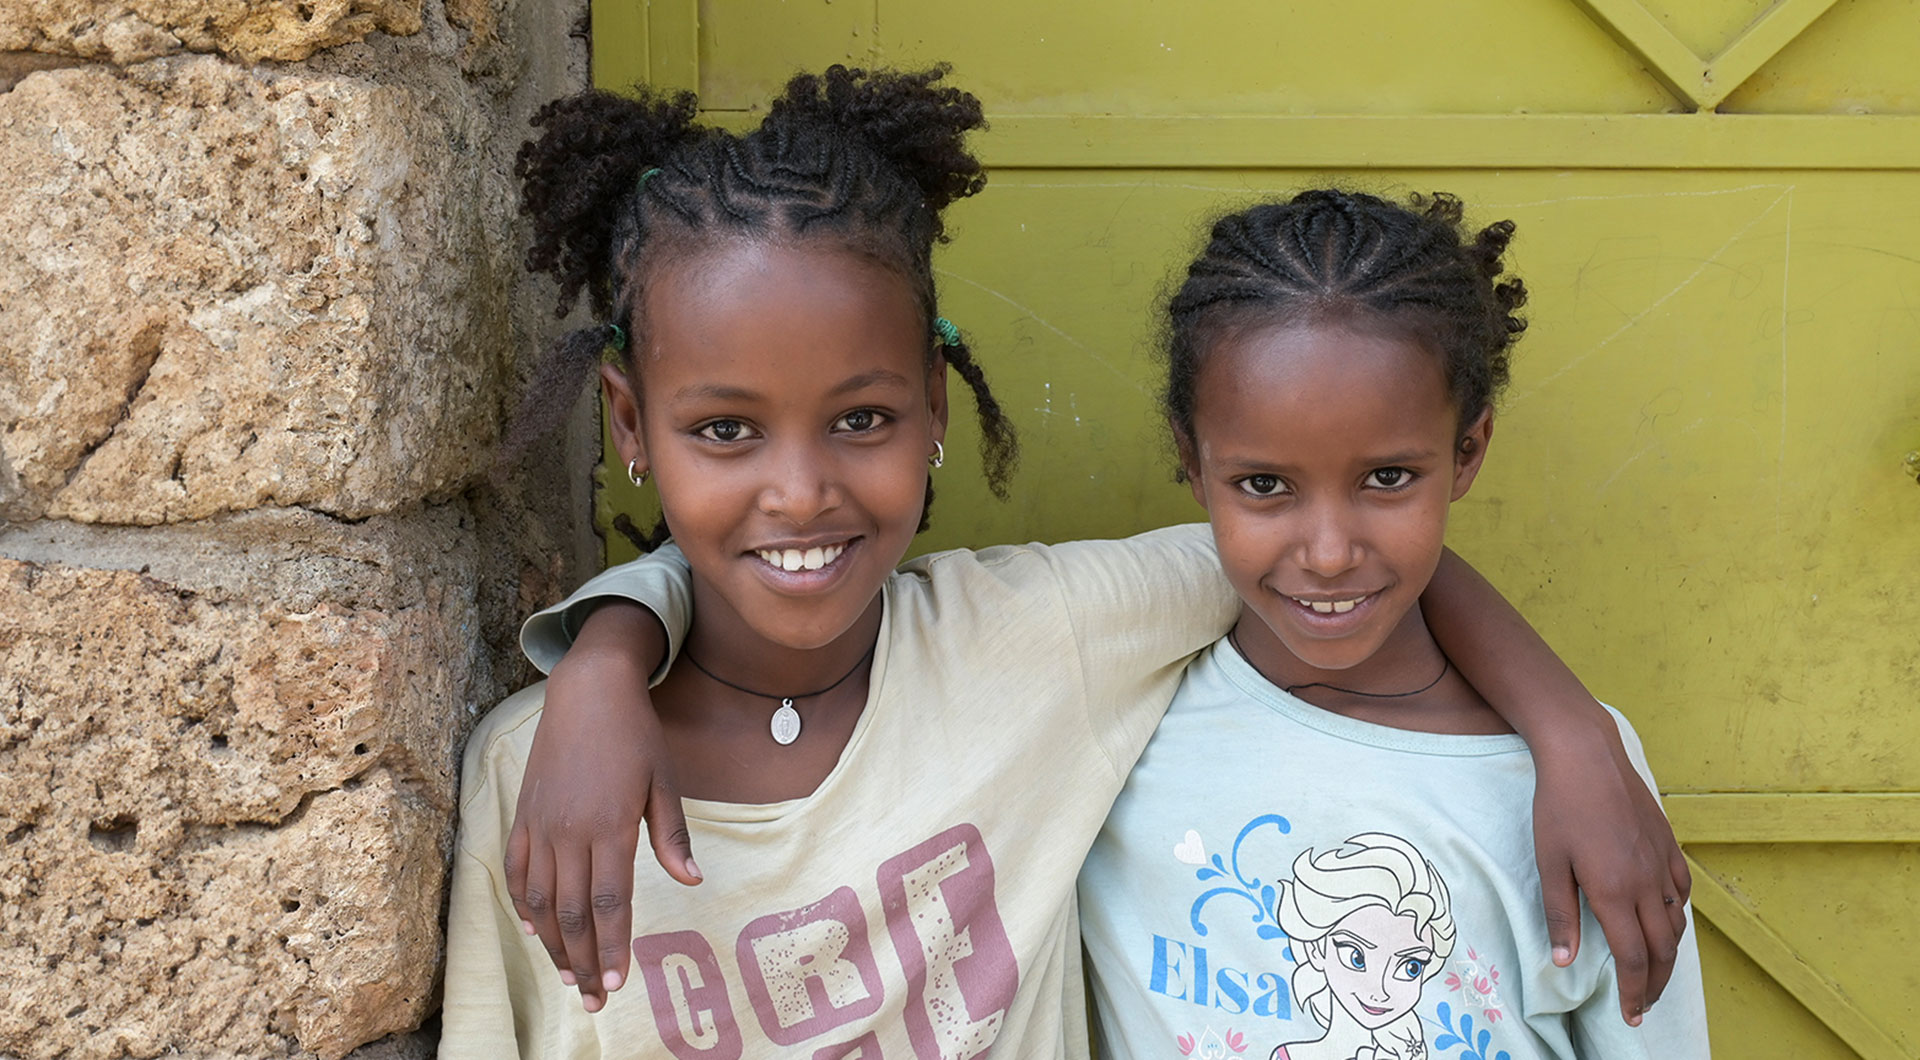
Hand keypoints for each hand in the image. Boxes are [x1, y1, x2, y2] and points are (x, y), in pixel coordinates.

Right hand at [502, 602, 698, 1011]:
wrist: (588, 689)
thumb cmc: (635, 733)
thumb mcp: (665, 779)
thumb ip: (673, 833)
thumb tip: (692, 880)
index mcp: (610, 825)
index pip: (609, 902)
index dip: (611, 947)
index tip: (616, 984)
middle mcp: (570, 830)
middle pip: (571, 913)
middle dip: (583, 961)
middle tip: (593, 999)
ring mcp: (541, 824)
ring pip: (540, 900)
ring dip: (552, 944)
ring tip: (567, 975)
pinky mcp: (524, 814)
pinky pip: (517, 870)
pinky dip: (523, 905)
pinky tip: (534, 930)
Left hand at [1532, 719, 1689, 1025]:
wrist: (1586, 754)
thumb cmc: (1559, 806)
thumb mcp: (1549, 862)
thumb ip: (1560, 914)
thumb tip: (1565, 961)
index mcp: (1615, 892)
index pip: (1634, 959)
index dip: (1635, 992)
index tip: (1632, 1016)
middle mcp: (1646, 882)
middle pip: (1662, 949)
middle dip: (1655, 984)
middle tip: (1644, 1005)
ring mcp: (1662, 862)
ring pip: (1676, 923)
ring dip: (1667, 954)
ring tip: (1653, 972)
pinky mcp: (1668, 844)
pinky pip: (1681, 892)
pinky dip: (1676, 916)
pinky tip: (1664, 921)